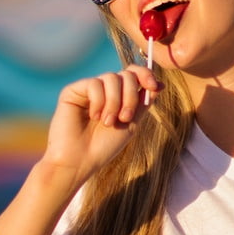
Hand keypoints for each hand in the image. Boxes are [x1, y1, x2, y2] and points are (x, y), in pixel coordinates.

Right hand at [42, 66, 159, 183]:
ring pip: (111, 78)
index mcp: (118, 96)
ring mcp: (88, 89)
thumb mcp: (132, 124)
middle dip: (131, 96)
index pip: (134, 74)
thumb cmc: (104, 147)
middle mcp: (103, 90)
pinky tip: (93, 117)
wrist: (79, 160)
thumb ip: (144, 103)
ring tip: (108, 122)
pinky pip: (94, 84)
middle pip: (126, 75)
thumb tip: (161, 84)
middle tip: (124, 118)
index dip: (146, 75)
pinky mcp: (73, 91)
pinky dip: (99, 101)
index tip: (153, 86)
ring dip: (115, 102)